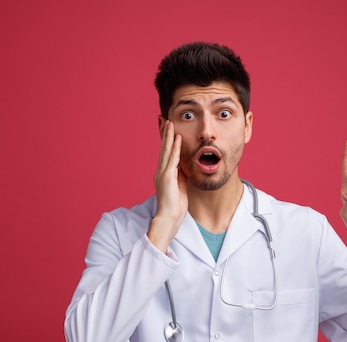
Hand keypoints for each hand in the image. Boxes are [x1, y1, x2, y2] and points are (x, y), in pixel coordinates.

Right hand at [148, 120, 187, 252]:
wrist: (169, 218)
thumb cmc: (175, 206)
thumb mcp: (180, 187)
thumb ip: (181, 176)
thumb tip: (185, 168)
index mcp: (164, 174)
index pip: (166, 153)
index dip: (167, 140)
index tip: (168, 129)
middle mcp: (161, 171)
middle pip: (164, 148)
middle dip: (165, 133)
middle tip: (166, 119)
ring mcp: (163, 173)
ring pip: (167, 150)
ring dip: (169, 136)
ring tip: (170, 123)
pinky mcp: (167, 177)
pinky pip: (172, 159)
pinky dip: (175, 147)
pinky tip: (178, 138)